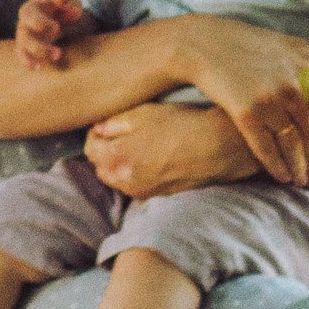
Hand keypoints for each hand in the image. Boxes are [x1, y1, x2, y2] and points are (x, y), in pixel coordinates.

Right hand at [15, 0, 89, 69]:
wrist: (59, 22)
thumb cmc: (66, 11)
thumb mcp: (74, 5)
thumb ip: (74, 5)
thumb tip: (74, 12)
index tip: (76, 11)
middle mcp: (32, 9)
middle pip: (27, 12)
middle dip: (39, 22)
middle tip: (55, 29)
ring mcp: (25, 27)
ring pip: (24, 37)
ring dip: (39, 47)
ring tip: (57, 54)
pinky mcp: (25, 43)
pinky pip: (20, 52)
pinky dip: (27, 60)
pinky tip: (38, 67)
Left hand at [85, 102, 258, 198]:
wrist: (219, 147)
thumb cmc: (183, 125)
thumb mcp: (144, 113)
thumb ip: (114, 122)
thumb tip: (99, 128)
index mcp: (116, 157)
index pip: (89, 148)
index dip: (95, 133)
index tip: (106, 123)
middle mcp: (125, 180)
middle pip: (100, 166)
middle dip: (104, 150)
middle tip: (119, 133)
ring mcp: (142, 191)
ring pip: (116, 179)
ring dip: (119, 164)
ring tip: (136, 145)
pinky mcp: (158, 196)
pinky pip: (135, 186)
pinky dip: (135, 173)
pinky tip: (151, 158)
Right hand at [177, 18, 308, 186]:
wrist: (204, 44)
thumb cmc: (244, 45)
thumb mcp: (284, 46)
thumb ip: (308, 65)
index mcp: (307, 66)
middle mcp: (293, 83)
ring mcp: (271, 98)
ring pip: (293, 143)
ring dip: (300, 168)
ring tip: (303, 183)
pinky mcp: (247, 112)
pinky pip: (267, 148)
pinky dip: (276, 166)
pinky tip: (282, 177)